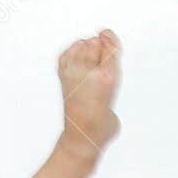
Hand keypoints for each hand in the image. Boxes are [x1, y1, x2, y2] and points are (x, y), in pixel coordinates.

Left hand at [56, 29, 121, 164]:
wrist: (83, 136)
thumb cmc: (101, 118)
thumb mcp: (115, 88)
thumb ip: (112, 63)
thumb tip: (104, 42)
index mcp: (107, 78)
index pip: (110, 45)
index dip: (111, 41)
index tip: (110, 42)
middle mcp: (89, 73)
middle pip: (95, 42)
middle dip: (99, 48)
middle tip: (100, 65)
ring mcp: (73, 73)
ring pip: (81, 44)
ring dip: (86, 49)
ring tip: (89, 66)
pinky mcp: (62, 76)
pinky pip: (67, 53)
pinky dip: (72, 54)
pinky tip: (78, 64)